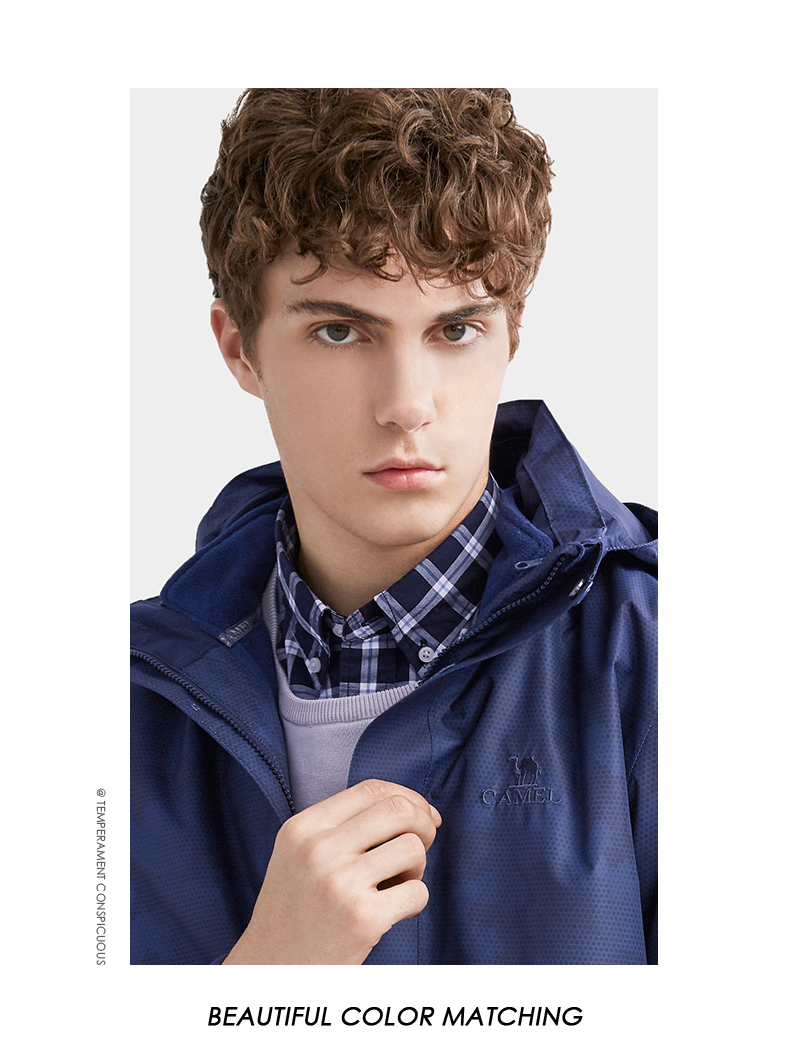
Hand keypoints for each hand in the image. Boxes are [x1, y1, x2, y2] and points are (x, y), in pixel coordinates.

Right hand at [223, 779, 441, 963]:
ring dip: (416, 867)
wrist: (272, 970)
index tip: (422, 814)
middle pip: (398, 810)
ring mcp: (340, 883)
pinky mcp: (362, 917)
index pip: (370, 789)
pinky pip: (417, 893)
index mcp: (302, 828)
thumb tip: (414, 808)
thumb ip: (342, 826)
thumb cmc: (296, 910)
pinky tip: (390, 911)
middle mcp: (318, 849)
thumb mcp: (299, 853)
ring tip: (394, 885)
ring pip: (413, 848)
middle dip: (422, 824)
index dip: (407, 797)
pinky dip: (414, 902)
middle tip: (422, 845)